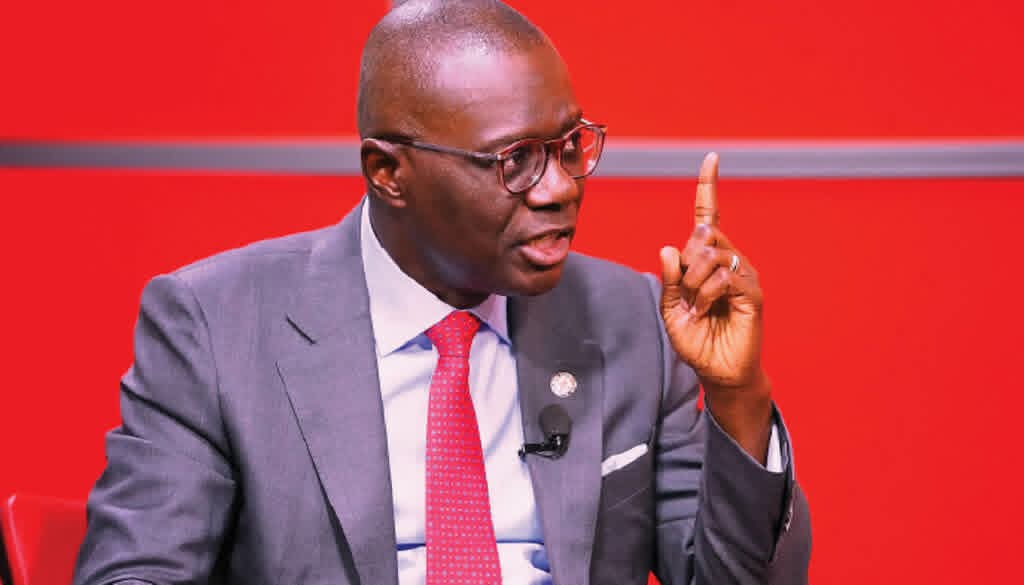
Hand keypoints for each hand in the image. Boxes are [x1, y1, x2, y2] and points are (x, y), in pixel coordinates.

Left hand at [659, 153, 771, 455]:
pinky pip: (724, 277)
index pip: (708, 217)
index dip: (708, 188)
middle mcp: (729, 261)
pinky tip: (706, 312)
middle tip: (686, 297)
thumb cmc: (697, 342)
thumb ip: (668, 280)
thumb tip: (668, 248)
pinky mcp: (752, 293)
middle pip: (701, 236)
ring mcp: (744, 275)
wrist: (719, 372)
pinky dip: (706, 295)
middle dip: (684, 266)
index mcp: (708, 262)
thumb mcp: (670, 310)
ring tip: (697, 309)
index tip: (711, 159)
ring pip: (709, 255)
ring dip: (693, 284)